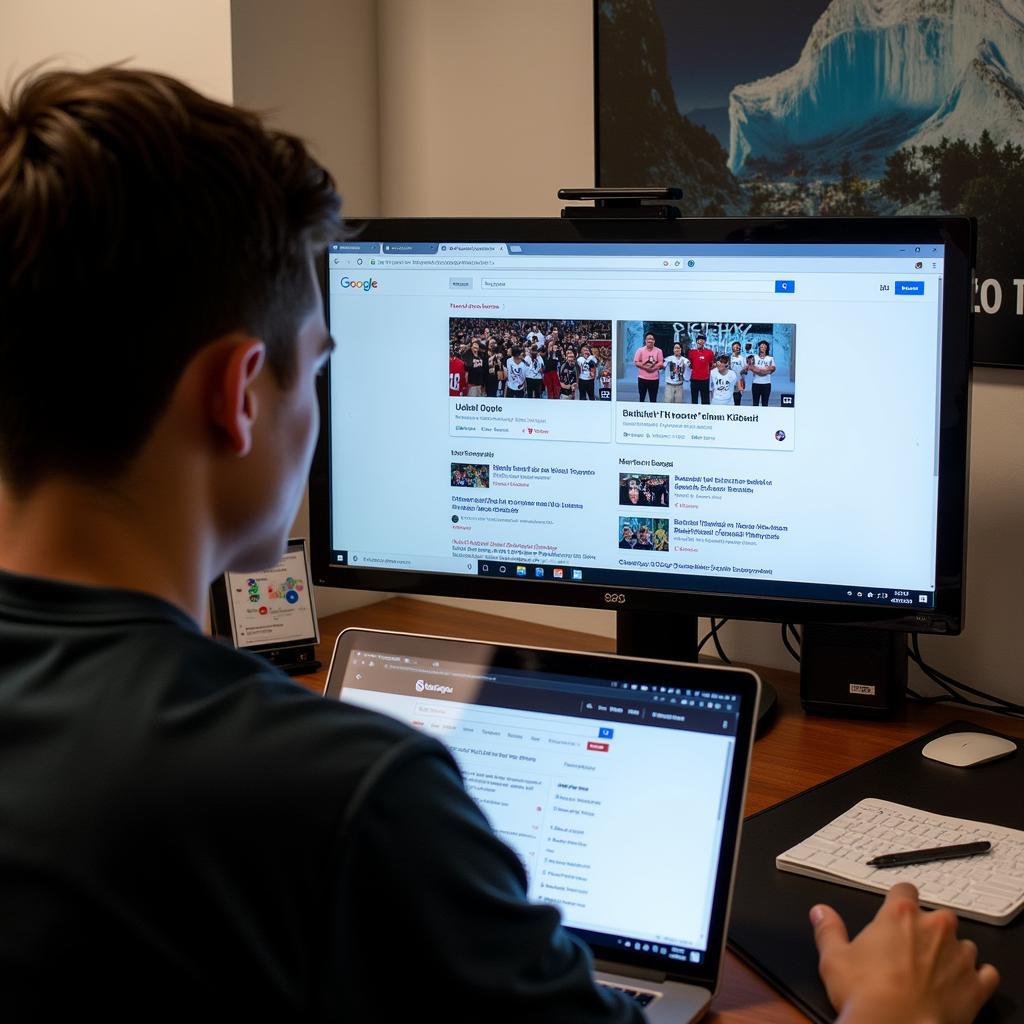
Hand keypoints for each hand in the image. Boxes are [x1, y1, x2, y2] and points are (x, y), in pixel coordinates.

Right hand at [811, 883, 998, 1023]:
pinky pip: (987, 973)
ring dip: (951, 954)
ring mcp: (960, 956)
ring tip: (932, 974)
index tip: (895, 914)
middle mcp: (935, 927)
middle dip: (927, 930)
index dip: (899, 900)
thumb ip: (828, 929)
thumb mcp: (833, 958)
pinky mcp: (977, 985)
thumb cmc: (865, 993)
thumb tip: (820, 911)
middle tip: (909, 952)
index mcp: (900, 915)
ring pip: (962, 944)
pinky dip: (976, 977)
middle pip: (938, 916)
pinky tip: (960, 986)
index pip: (905, 889)